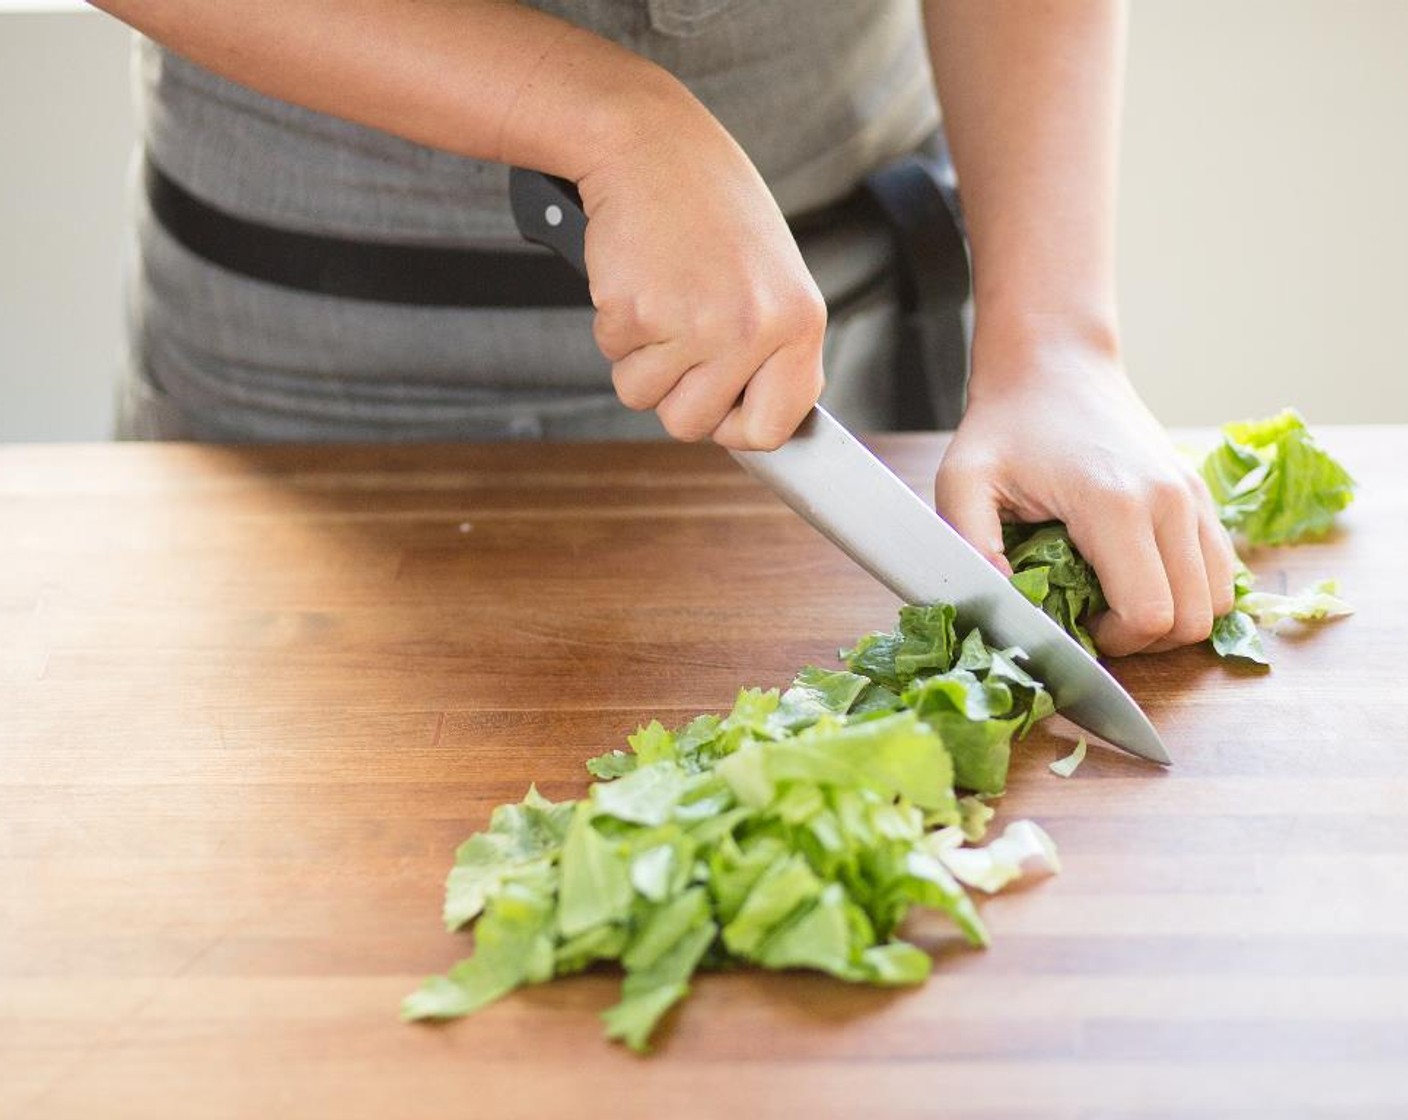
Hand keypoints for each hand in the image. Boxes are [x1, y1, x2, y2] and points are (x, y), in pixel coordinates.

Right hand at [575, 105, 825, 449]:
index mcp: (799, 322)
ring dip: (639, 358)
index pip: (773, 428)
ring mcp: (695, 324)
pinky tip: (636, 276)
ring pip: (643, 397)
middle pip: (693, 425)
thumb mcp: (771, 278)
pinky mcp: (637, 312)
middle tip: (678, 334)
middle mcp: (753, 329)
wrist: (652, 143)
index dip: (736, 426)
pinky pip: (613, 356)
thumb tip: (760, 423)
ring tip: (660, 297)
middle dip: (673, 392)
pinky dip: (614, 324)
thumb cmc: (710, 207)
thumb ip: (771, 349)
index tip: (721, 405)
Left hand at [934, 329, 1237, 655]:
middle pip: (1193, 619)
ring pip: (1218, 601)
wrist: (1054, 366)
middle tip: (1096, 621)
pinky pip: (1220, 570)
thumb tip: (999, 602)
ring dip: (1172, 619)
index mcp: (1114, 505)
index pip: (1150, 614)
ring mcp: (1193, 497)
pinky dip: (1189, 592)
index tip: (1076, 625)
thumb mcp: (963, 481)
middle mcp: (1170, 501)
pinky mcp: (1200, 495)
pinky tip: (1138, 578)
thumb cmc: (1005, 427)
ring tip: (1118, 602)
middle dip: (1145, 640)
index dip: (1115, 642)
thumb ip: (970, 543)